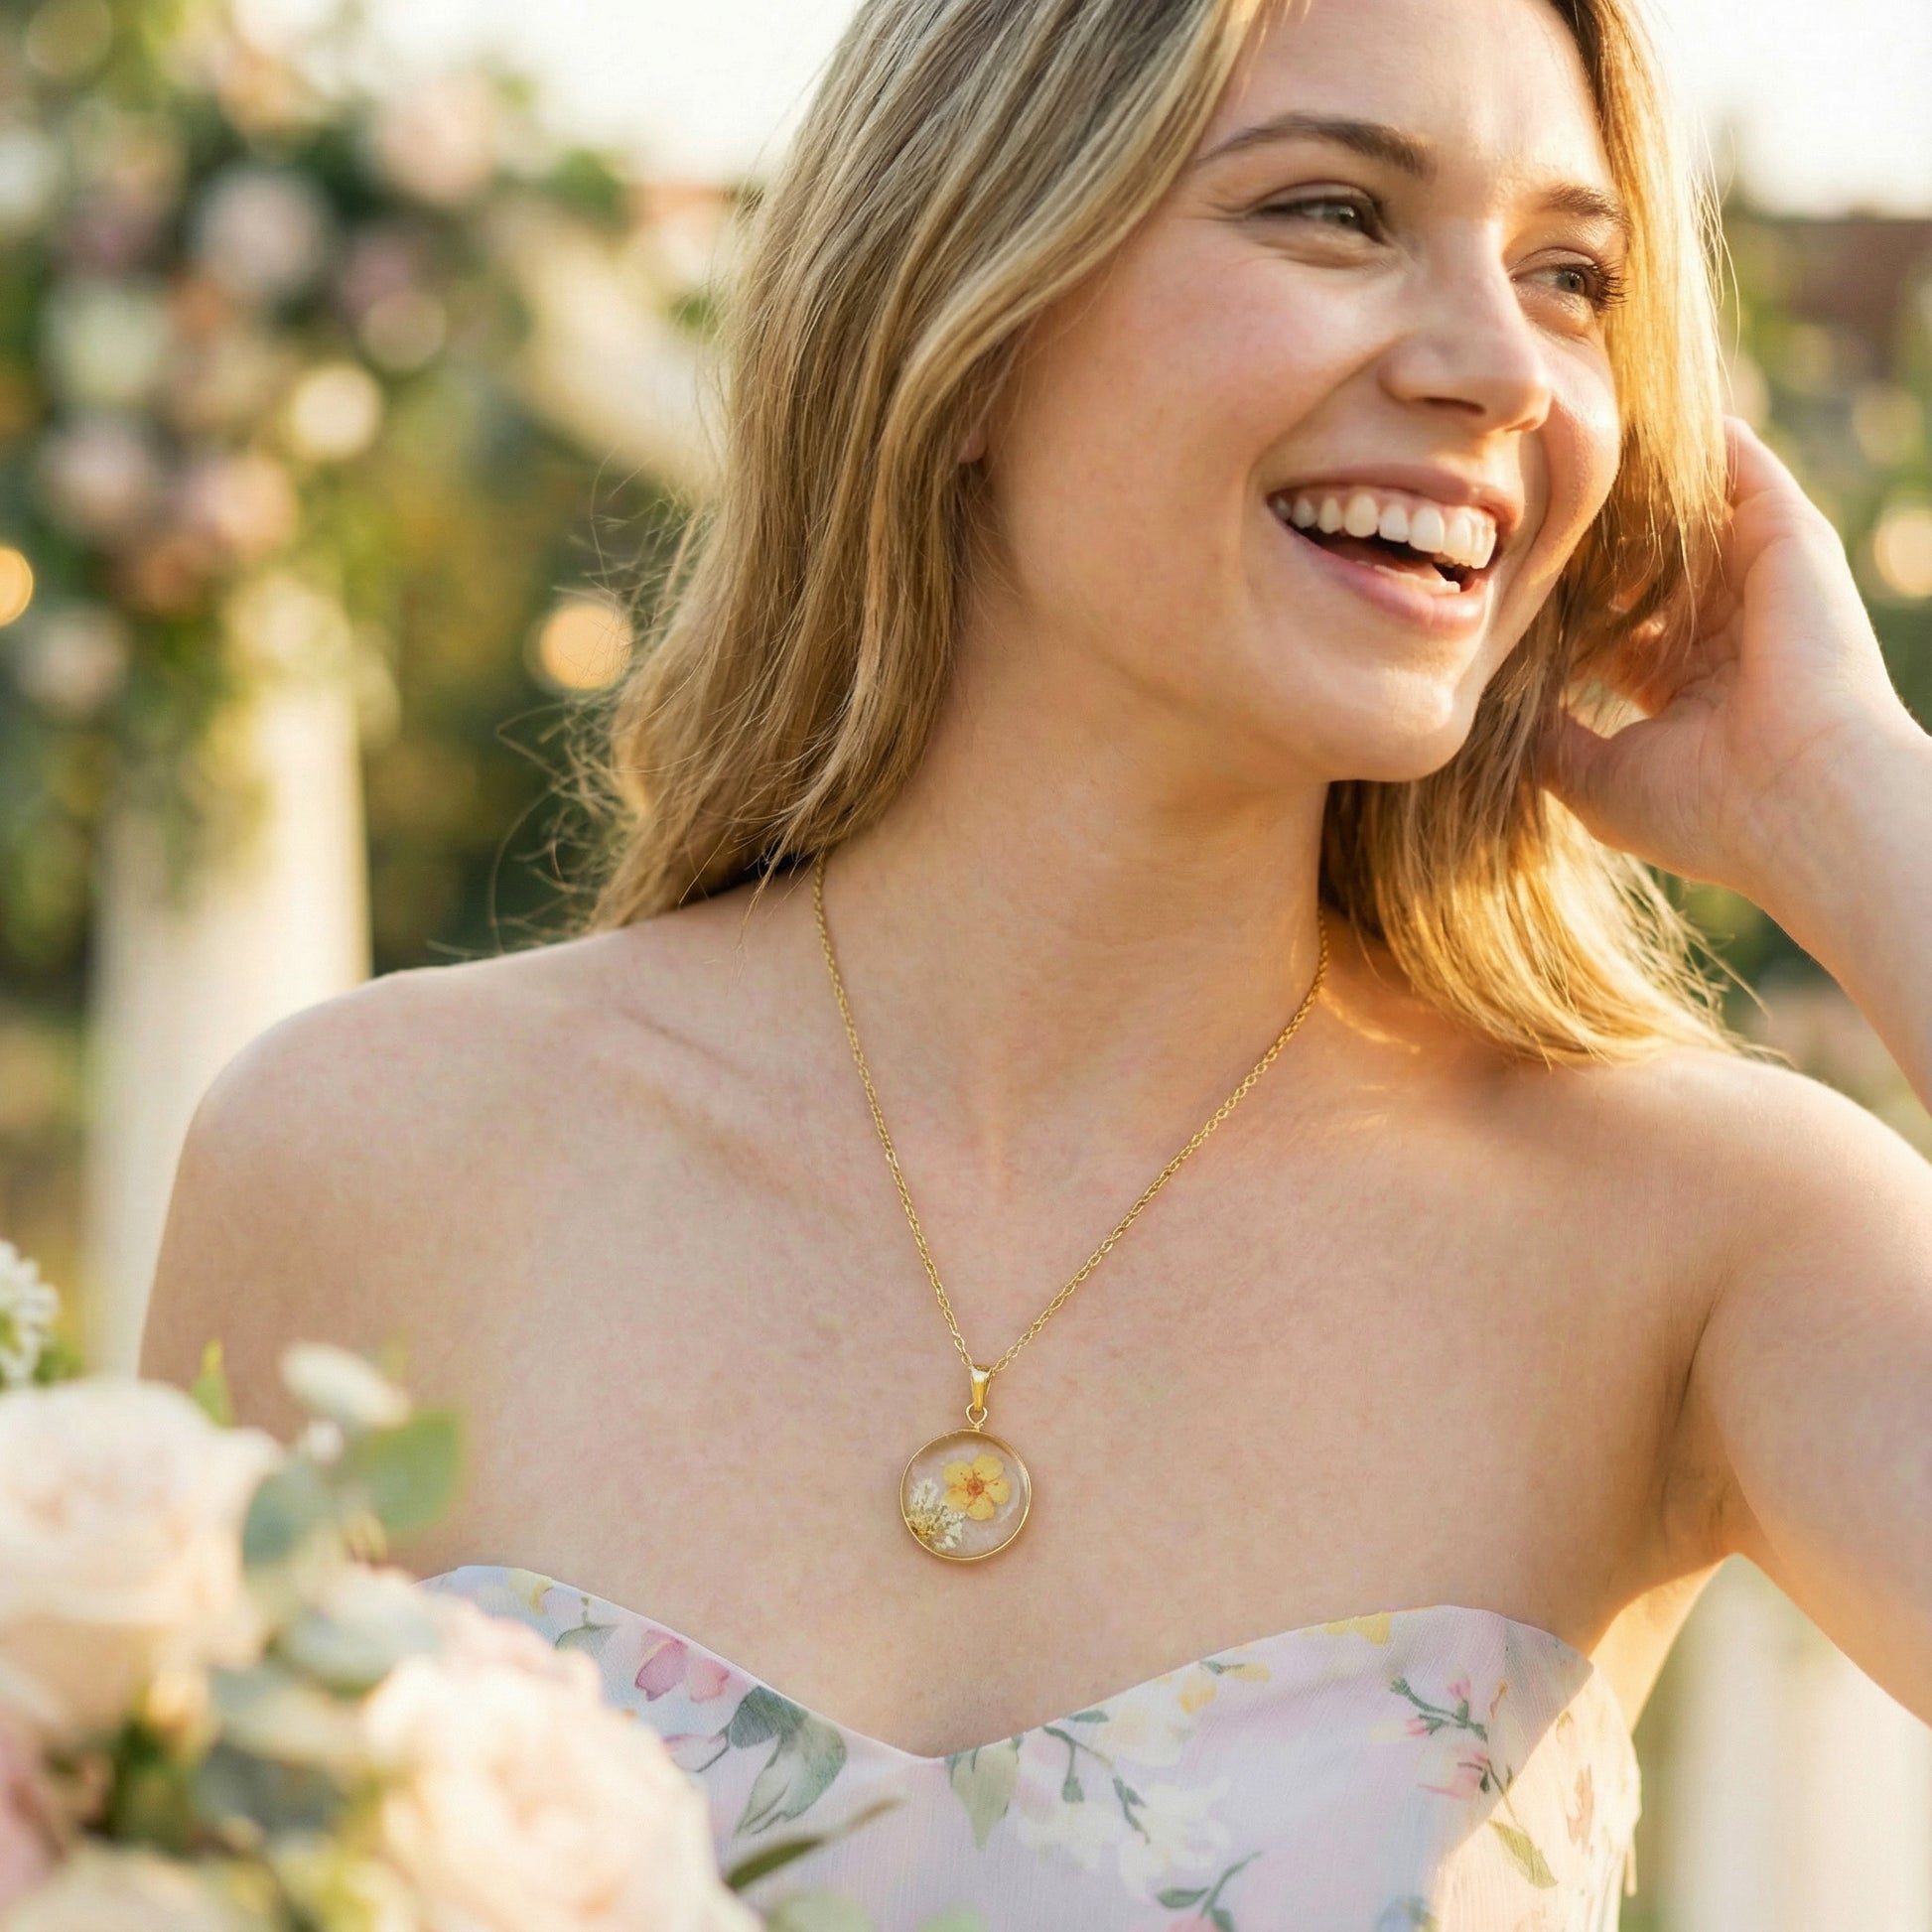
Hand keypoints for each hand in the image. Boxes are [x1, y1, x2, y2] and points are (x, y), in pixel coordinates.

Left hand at [1539, 417, 1922, 918]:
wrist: (1804, 800)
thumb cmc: (1702, 807)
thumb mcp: (1595, 780)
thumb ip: (1545, 736)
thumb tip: (1489, 705)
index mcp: (1679, 684)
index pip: (1611, 621)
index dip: (1560, 600)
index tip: (1498, 575)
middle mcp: (1720, 626)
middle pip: (1642, 559)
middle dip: (1585, 533)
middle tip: (1511, 494)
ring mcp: (1755, 577)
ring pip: (1683, 506)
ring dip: (1629, 476)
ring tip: (1555, 438)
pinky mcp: (1787, 534)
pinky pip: (1737, 462)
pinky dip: (1690, 438)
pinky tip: (1630, 409)